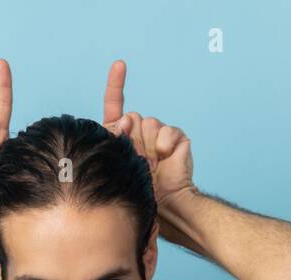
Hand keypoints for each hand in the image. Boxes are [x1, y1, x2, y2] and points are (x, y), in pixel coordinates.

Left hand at [100, 59, 195, 208]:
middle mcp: (140, 132)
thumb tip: (124, 121)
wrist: (163, 204)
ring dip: (147, 144)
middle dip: (131, 138)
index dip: (116, 83)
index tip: (119, 64)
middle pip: (132, 117)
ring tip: (150, 164)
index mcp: (122, 136)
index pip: (115, 104)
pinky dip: (163, 144)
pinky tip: (164, 158)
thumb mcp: (116, 165)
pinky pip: (166, 130)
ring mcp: (158, 134)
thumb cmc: (137, 190)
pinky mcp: (175, 138)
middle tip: (136, 160)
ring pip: (148, 122)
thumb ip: (114, 140)